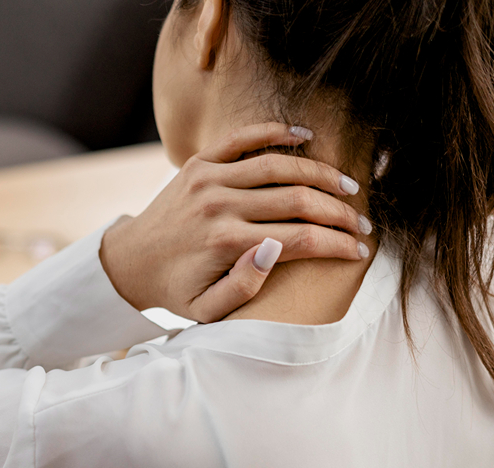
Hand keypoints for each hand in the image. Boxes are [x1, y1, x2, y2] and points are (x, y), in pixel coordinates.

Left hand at [100, 123, 370, 323]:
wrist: (131, 260)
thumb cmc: (175, 289)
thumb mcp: (206, 309)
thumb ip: (244, 288)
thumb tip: (276, 248)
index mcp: (226, 244)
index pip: (301, 238)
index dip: (338, 243)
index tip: (360, 249)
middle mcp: (219, 206)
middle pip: (298, 200)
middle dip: (339, 211)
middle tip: (363, 221)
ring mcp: (208, 178)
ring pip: (279, 166)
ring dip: (320, 173)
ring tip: (347, 186)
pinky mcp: (198, 161)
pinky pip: (242, 138)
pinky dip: (275, 132)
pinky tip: (305, 134)